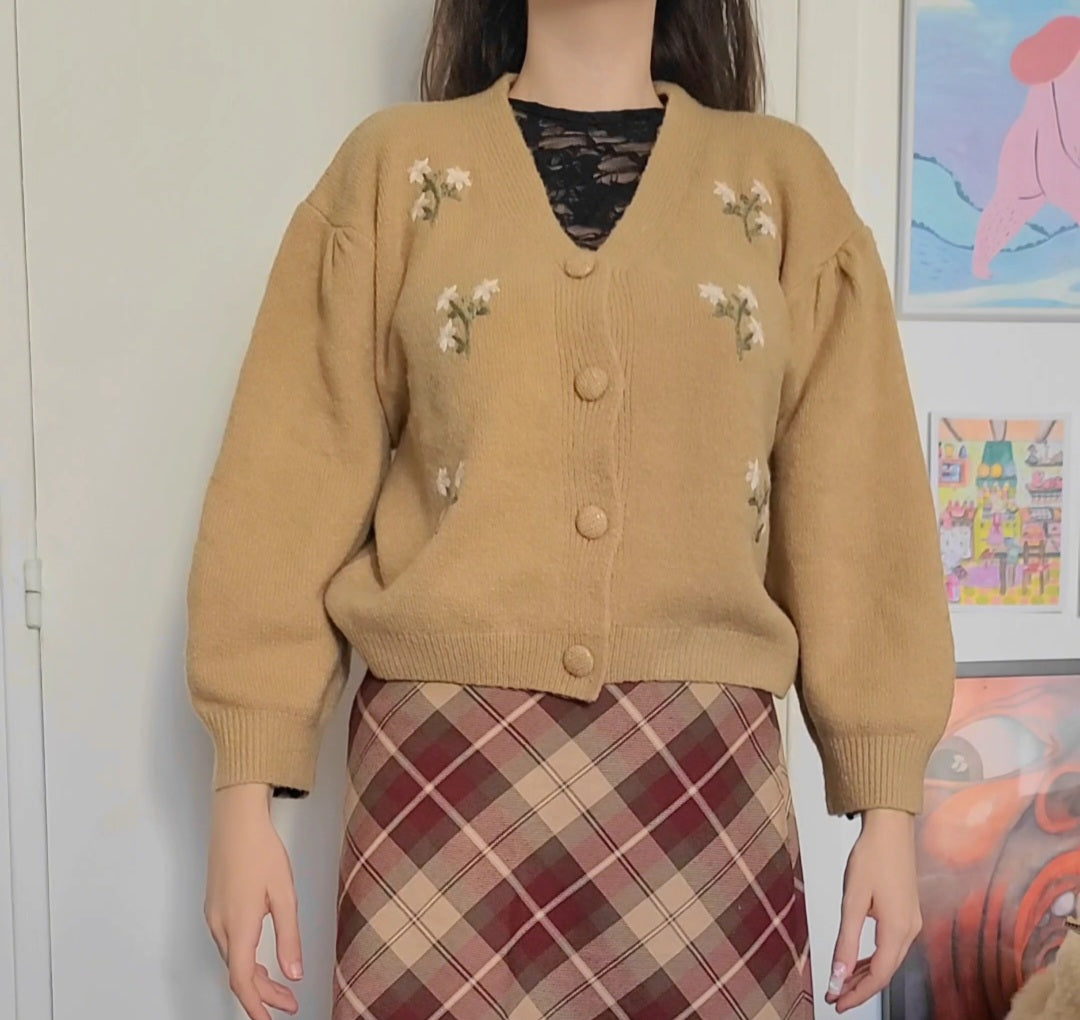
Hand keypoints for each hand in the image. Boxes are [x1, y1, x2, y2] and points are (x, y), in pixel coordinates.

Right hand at [204, 783, 302, 1018]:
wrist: (236, 821)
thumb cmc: (261, 851)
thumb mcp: (284, 895)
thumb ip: (289, 937)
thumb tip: (294, 973)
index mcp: (239, 926)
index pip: (243, 981)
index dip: (257, 1007)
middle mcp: (220, 926)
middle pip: (239, 974)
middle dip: (264, 994)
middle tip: (290, 1004)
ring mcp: (214, 917)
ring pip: (233, 960)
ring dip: (256, 977)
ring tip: (282, 986)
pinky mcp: (215, 908)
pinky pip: (229, 945)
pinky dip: (246, 959)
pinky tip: (263, 959)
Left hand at [826, 808, 921, 1012]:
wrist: (889, 828)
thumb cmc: (871, 857)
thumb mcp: (853, 901)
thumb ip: (846, 941)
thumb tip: (838, 975)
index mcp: (897, 929)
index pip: (878, 976)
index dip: (857, 993)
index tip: (836, 1003)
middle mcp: (909, 930)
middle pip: (886, 971)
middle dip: (860, 987)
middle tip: (835, 997)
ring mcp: (911, 921)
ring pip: (889, 959)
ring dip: (866, 973)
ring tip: (843, 983)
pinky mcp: (906, 912)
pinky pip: (891, 945)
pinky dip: (874, 957)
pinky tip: (858, 960)